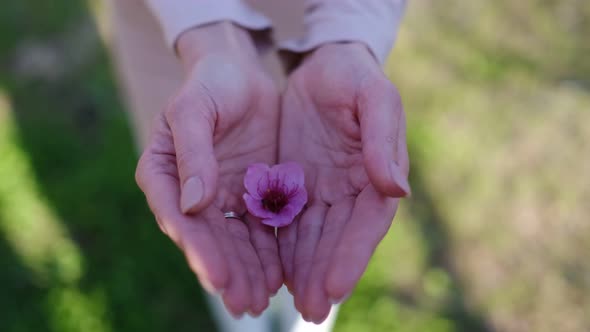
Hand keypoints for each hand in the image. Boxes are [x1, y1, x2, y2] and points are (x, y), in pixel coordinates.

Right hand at [135, 23, 281, 316]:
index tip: (216, 276)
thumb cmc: (209, 83)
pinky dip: (268, 252)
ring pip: (234, 241)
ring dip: (247, 271)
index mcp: (163, 173)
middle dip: (227, 272)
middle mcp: (189, 192)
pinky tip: (280, 276)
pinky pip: (259, 228)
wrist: (238, 71)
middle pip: (208, 239)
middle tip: (245, 304)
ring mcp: (220, 197)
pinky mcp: (249, 194)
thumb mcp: (195, 109)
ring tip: (262, 301)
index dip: (198, 249)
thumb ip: (193, 154)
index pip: (178, 217)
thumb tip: (194, 203)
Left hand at [278, 43, 409, 322]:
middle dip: (324, 275)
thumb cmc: (353, 76)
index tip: (334, 286)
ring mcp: (324, 191)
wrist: (323, 63)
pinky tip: (272, 272)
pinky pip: (288, 222)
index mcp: (377, 174)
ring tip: (289, 302)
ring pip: (312, 239)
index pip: (367, 224)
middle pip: (337, 241)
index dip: (352, 256)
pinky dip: (282, 249)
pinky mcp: (297, 186)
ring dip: (303, 271)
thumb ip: (382, 139)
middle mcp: (352, 191)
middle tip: (309, 310)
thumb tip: (398, 188)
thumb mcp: (372, 96)